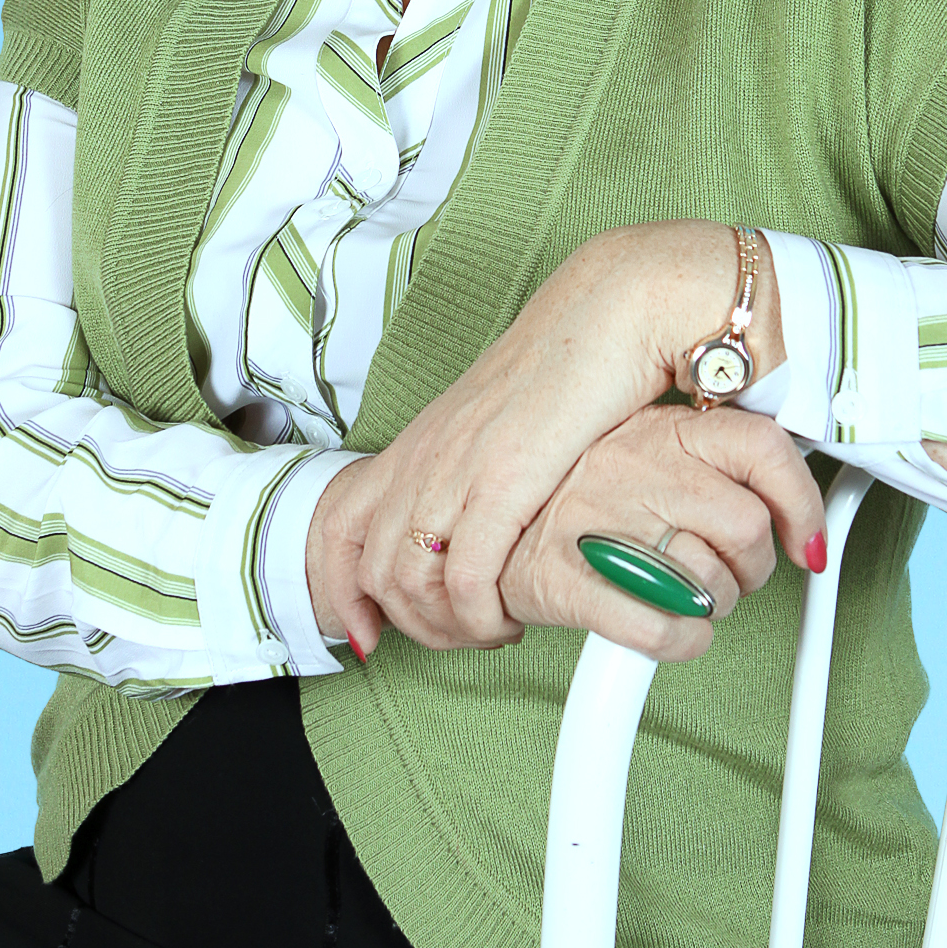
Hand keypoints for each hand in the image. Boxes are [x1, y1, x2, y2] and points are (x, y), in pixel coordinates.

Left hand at [306, 222, 787, 655]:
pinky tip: (514, 617)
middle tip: (458, 637)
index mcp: (421, 440)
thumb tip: (479, 521)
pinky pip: (465, 577)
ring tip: (493, 628)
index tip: (366, 630)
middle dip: (405, 623)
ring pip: (407, 581)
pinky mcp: (503, 479)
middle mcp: (425, 454)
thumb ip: (478, 467)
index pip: (336, 520)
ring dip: (446, 627)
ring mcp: (457, 466)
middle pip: (367, 566)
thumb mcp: (504, 424)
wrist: (612, 310)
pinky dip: (481, 617)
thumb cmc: (576, 366)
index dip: (333, 585)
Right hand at [496, 405, 824, 659]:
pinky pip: (663, 631)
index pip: (762, 450)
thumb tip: (786, 496)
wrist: (484, 525)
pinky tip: (675, 633)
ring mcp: (598, 521)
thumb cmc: (574, 491)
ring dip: (715, 608)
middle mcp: (633, 466)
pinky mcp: (567, 582)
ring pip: (710, 584)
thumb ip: (709, 459)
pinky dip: (684, 643)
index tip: (806, 540)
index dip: (801, 505)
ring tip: (690, 600)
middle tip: (732, 574)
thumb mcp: (644, 445)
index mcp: (660, 428)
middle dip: (752, 568)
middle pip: (746, 527)